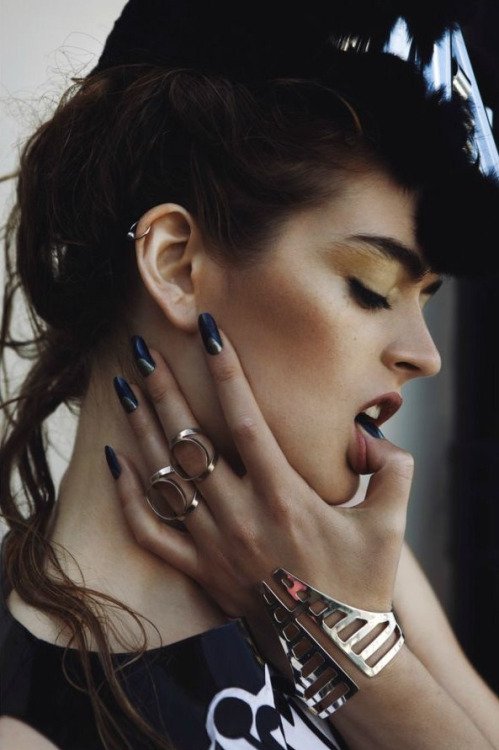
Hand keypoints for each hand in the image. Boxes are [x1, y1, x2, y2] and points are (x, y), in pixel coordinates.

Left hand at [108, 320, 413, 618]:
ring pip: (163, 477)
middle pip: (190, 440)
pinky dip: (127, 497)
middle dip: (164, 390)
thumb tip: (366, 436)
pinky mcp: (199, 571)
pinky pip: (150, 532)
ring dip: (140, 429)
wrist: (335, 653)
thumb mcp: (393, 519)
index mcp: (284, 496)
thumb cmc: (363, 585)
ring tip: (122, 389)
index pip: (245, 418)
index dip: (226, 371)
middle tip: (143, 352)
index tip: (210, 332)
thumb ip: (390, 466)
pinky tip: (115, 461)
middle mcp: (240, 515)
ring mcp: (214, 544)